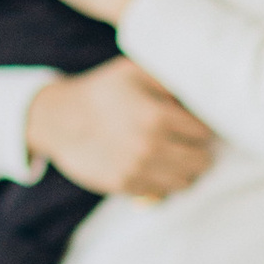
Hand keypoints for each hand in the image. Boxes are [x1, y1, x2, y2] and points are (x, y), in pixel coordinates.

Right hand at [26, 58, 213, 199]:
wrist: (58, 119)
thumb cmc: (102, 91)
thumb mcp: (134, 71)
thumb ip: (169, 77)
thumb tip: (203, 85)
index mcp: (157, 116)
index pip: (204, 132)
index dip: (204, 127)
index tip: (197, 124)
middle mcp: (150, 146)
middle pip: (201, 162)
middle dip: (200, 152)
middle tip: (191, 144)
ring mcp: (137, 169)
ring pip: (184, 182)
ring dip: (185, 170)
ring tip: (176, 157)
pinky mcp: (124, 185)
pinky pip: (160, 193)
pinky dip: (164, 182)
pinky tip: (156, 166)